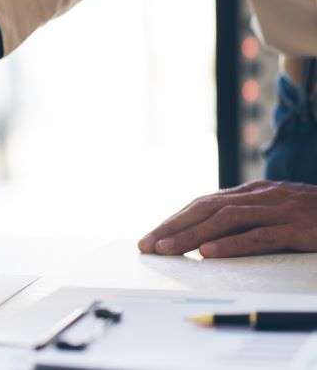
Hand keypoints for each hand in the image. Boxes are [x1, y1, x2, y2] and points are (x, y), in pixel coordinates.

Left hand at [138, 180, 316, 257]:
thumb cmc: (316, 216)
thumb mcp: (278, 211)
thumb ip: (249, 218)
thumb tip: (211, 235)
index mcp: (253, 192)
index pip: (204, 204)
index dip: (175, 219)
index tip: (152, 236)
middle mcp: (260, 196)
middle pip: (206, 209)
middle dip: (173, 227)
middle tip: (147, 245)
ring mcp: (278, 209)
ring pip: (225, 220)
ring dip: (192, 235)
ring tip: (167, 249)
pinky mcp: (297, 227)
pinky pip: (259, 236)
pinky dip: (232, 244)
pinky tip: (210, 254)